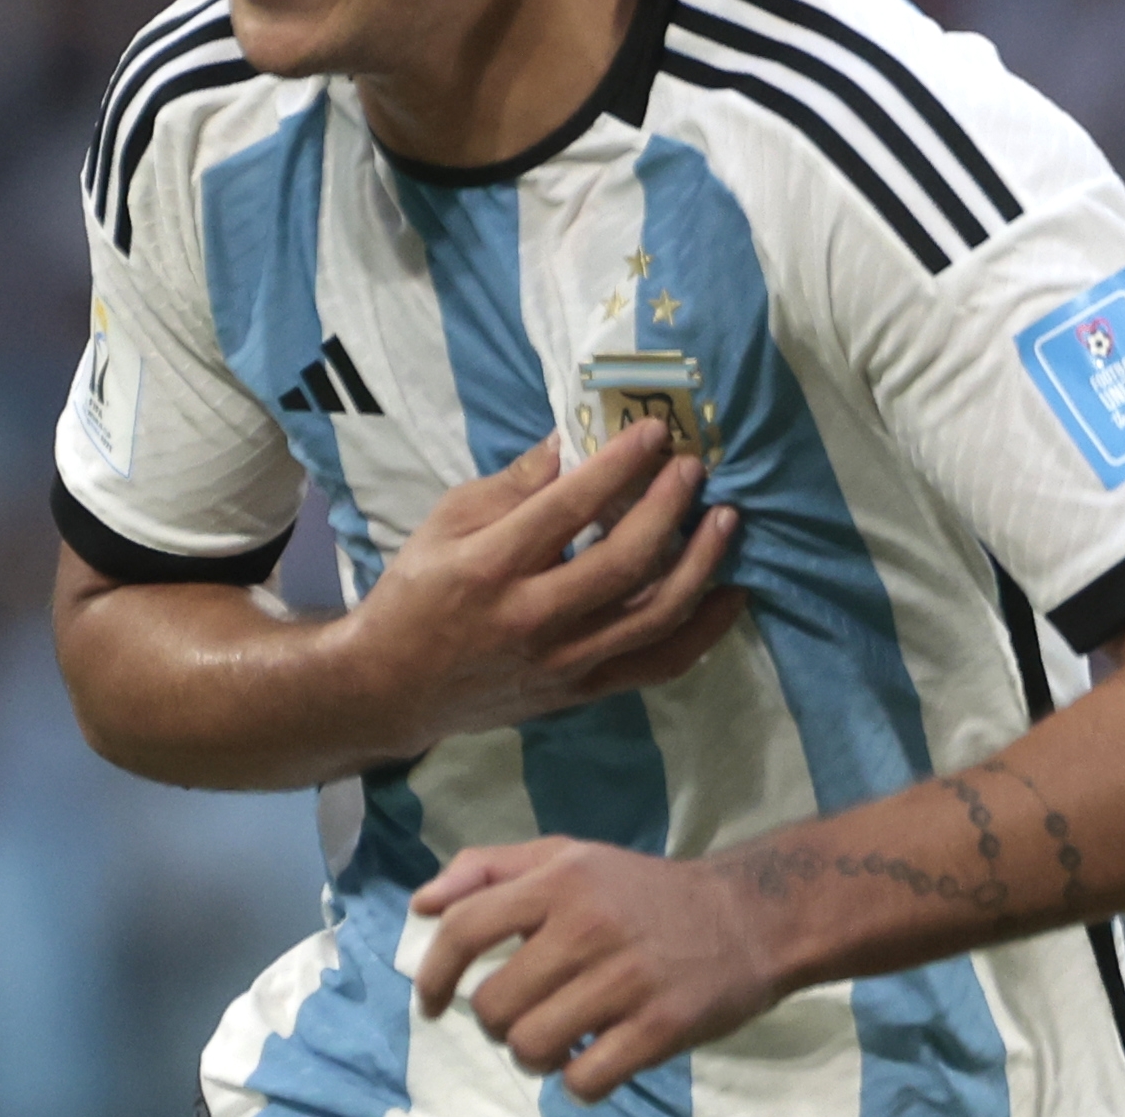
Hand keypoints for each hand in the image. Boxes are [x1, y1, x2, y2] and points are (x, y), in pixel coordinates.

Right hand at [343, 419, 746, 754]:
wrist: (394, 689)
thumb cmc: (417, 593)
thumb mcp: (444, 523)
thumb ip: (510, 486)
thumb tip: (569, 444)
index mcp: (490, 567)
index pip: (568, 508)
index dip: (618, 465)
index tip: (654, 432)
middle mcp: (533, 619)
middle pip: (624, 562)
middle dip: (669, 508)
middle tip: (693, 469)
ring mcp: (565, 663)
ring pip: (654, 616)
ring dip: (701, 565)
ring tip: (726, 521)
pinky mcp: (583, 691)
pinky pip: (658, 664)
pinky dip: (703, 630)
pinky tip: (730, 594)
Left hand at [411, 838, 786, 1098]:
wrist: (749, 916)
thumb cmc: (641, 891)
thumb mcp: (568, 858)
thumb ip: (489, 871)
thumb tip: (421, 905)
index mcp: (560, 879)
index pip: (466, 928)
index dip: (435, 973)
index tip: (433, 1002)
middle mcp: (589, 925)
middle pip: (494, 1005)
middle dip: (498, 1022)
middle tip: (526, 1014)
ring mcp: (626, 979)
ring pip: (532, 1046)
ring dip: (535, 1055)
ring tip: (560, 1037)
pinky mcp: (660, 1027)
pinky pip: (583, 1080)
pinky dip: (578, 1080)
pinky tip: (595, 1057)